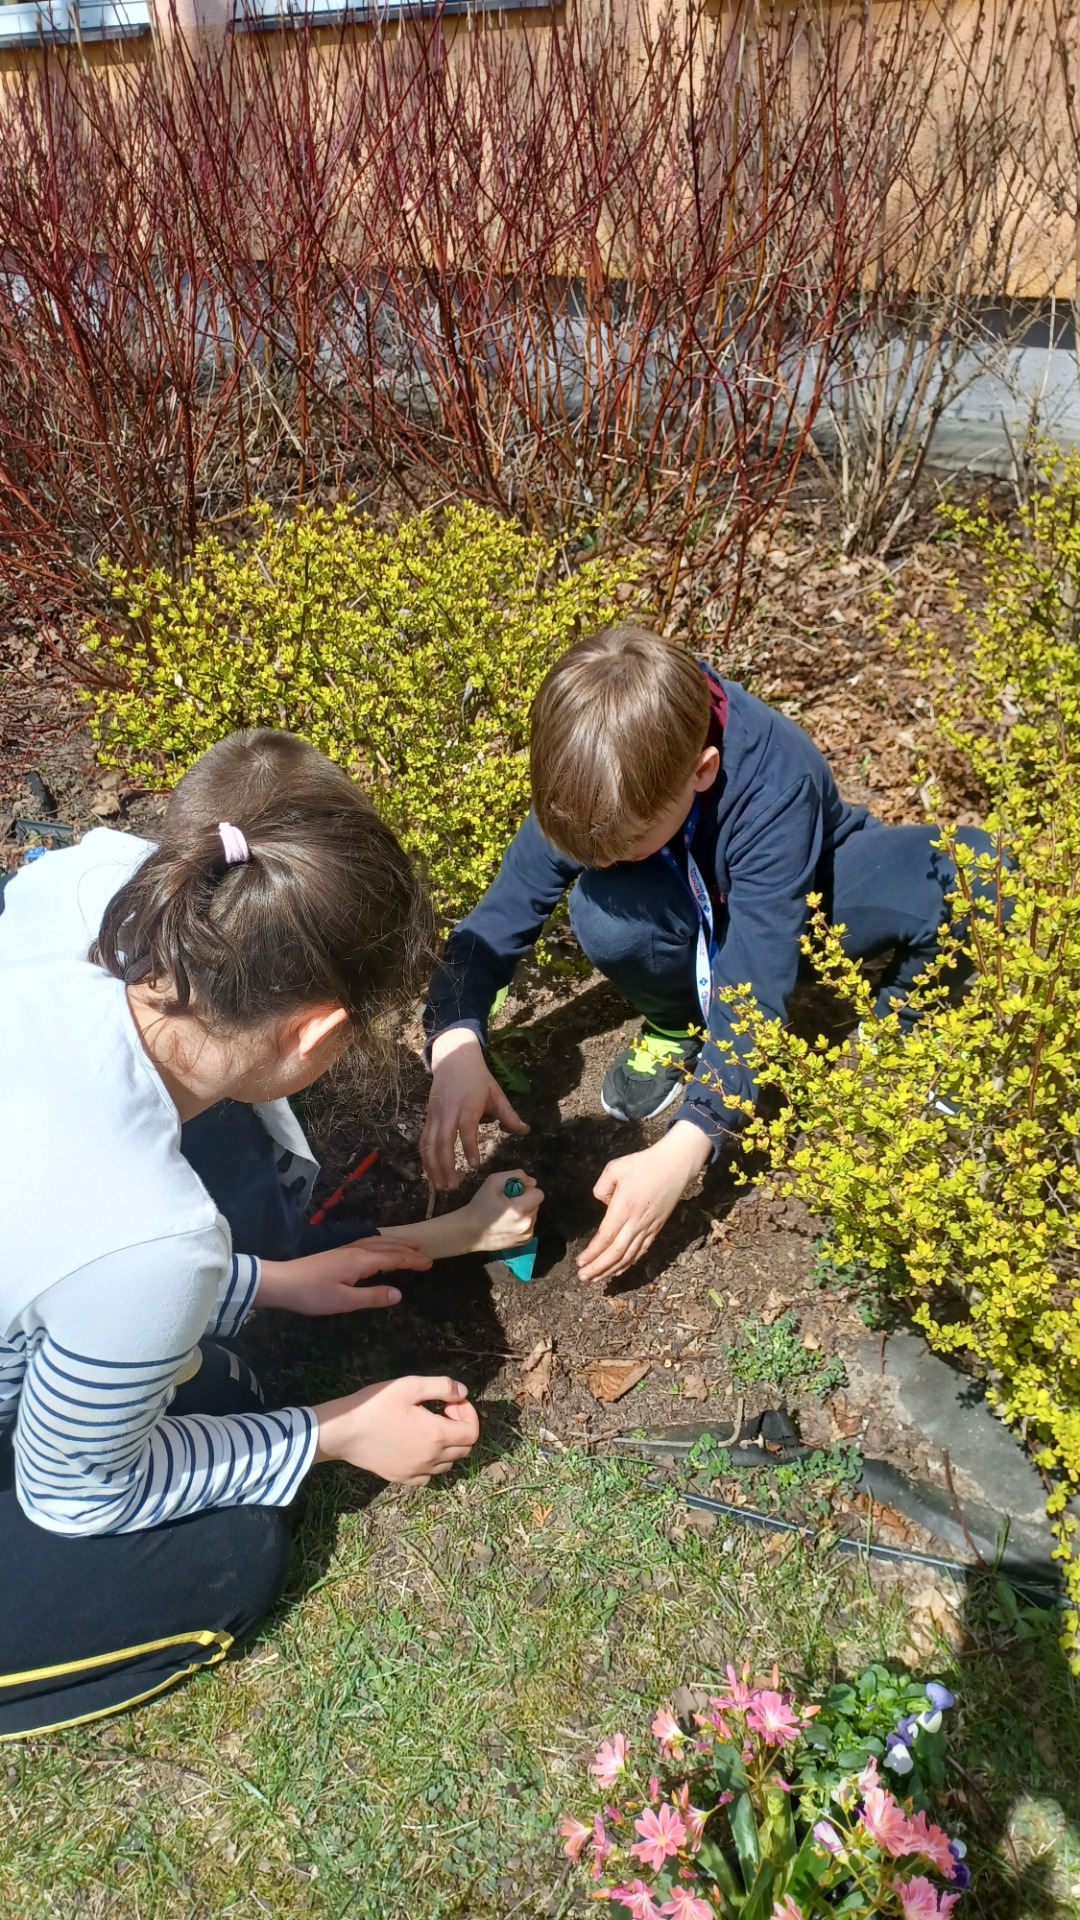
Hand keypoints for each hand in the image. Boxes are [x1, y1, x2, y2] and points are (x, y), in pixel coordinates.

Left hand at [257, 1240, 430, 1315]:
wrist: (282, 1282)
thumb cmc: (312, 1294)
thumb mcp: (345, 1301)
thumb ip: (373, 1296)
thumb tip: (399, 1294)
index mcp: (361, 1262)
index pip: (393, 1259)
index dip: (412, 1262)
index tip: (429, 1264)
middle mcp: (356, 1251)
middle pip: (387, 1247)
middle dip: (407, 1250)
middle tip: (425, 1254)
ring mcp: (345, 1250)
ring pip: (377, 1242)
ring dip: (395, 1244)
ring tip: (409, 1246)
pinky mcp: (337, 1254)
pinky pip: (367, 1243)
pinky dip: (380, 1243)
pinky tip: (378, 1247)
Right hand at [312, 1375, 480, 1484]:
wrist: (345, 1432)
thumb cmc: (376, 1405)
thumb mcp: (409, 1385)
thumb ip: (442, 1387)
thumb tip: (463, 1392)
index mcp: (437, 1435)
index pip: (472, 1432)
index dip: (469, 1414)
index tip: (452, 1402)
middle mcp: (432, 1458)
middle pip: (464, 1449)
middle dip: (460, 1427)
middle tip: (442, 1411)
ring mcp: (417, 1471)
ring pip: (448, 1464)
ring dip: (448, 1445)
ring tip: (430, 1427)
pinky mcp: (403, 1479)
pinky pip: (429, 1476)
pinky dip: (432, 1463)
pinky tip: (418, 1447)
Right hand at [422, 1028, 528, 1189]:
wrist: (454, 1058)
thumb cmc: (477, 1078)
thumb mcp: (496, 1093)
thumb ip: (509, 1115)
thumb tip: (526, 1131)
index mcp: (466, 1107)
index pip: (466, 1131)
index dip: (469, 1148)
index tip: (475, 1166)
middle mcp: (447, 1113)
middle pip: (442, 1143)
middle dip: (446, 1167)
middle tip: (453, 1187)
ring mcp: (435, 1116)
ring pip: (429, 1145)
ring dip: (433, 1167)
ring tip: (440, 1187)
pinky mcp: (428, 1118)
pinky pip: (423, 1141)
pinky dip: (425, 1159)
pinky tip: (430, 1174)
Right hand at [459, 1168, 542, 1253]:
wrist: (468, 1232)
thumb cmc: (479, 1206)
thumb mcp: (493, 1182)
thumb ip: (516, 1176)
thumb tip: (532, 1182)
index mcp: (519, 1210)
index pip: (538, 1194)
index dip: (526, 1190)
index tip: (512, 1193)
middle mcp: (526, 1225)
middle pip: (536, 1204)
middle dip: (524, 1200)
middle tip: (505, 1203)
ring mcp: (526, 1235)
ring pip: (533, 1214)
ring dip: (523, 1211)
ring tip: (505, 1214)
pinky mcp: (524, 1242)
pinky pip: (529, 1225)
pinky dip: (521, 1222)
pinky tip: (507, 1223)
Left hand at [577, 1122, 711, 1282]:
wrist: (676, 1165)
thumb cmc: (644, 1164)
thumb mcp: (615, 1168)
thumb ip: (601, 1188)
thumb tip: (602, 1204)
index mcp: (624, 1208)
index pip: (605, 1237)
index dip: (592, 1253)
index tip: (580, 1262)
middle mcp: (636, 1223)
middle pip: (616, 1253)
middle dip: (598, 1268)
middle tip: (582, 1278)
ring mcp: (648, 1228)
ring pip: (628, 1256)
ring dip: (611, 1270)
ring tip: (595, 1279)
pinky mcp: (657, 1228)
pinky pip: (641, 1251)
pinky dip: (629, 1263)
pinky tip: (618, 1270)